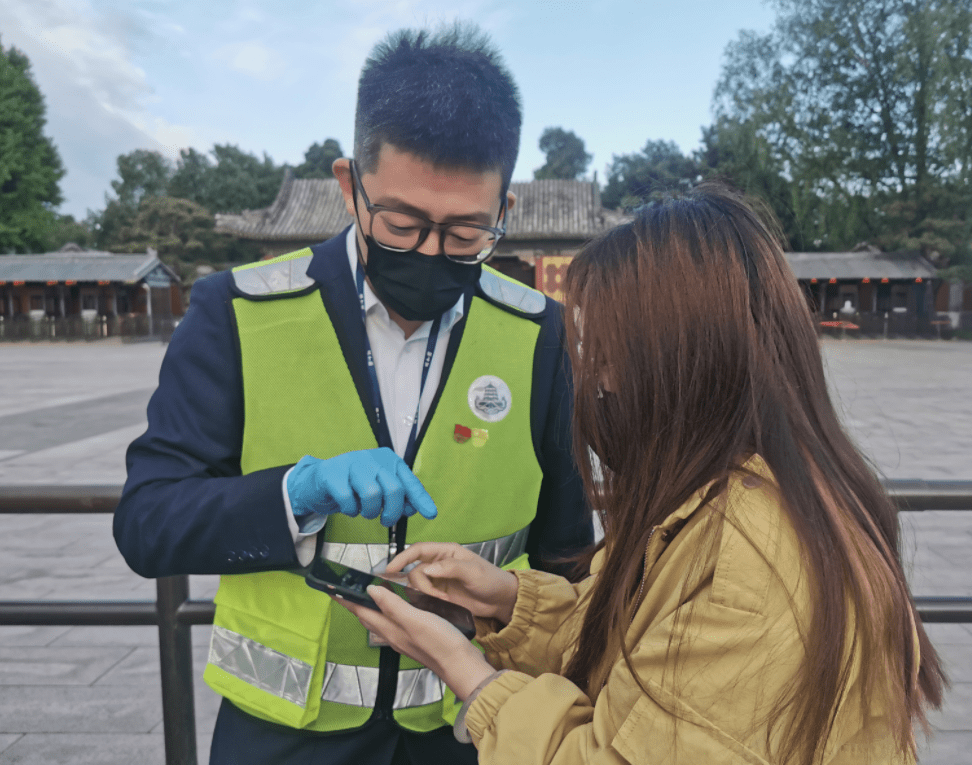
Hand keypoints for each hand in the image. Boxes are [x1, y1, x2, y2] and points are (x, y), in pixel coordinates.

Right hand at [287, 448, 436, 527]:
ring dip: (370, 511)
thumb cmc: (353, 486)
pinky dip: (350, 510)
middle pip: (393, 488)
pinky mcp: (332, 473)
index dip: (420, 498)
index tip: (430, 514)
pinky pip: (347, 499)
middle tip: (385, 520)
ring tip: (364, 511)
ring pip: (372, 493)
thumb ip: (398, 496)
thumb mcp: (379, 489)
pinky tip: (348, 508)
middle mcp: (372, 457)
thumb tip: (414, 508)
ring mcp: (351, 463)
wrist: (318, 481)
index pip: (409, 480)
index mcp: (387, 459)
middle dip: (392, 511)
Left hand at [335, 586, 494, 701]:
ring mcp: (403, 638)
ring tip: (367, 594)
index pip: (361, 610)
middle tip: (347, 589)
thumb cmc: (440, 642)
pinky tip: (396, 606)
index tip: (332, 588)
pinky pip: (393, 622)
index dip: (346, 599)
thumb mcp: (415, 619)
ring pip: (380, 620)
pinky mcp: (414, 639)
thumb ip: (392, 605)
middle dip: (355, 603)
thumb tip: (370, 590)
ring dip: (370, 607)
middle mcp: (392, 635)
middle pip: (367, 617)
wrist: (460, 665)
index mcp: (389, 628)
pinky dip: (388, 611)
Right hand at [385, 542, 517, 623]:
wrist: (501, 601)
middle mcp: (439, 565)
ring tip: (440, 601)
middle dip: (420, 584)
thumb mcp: (473, 571)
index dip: (402, 558)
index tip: (390, 569)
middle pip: (415, 570)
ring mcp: (438, 581)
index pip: (418, 550)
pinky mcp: (439, 596)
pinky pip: (423, 597)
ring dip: (424, 595)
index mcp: (446, 552)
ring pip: (417, 586)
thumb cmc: (491, 580)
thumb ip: (450, 567)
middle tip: (433, 596)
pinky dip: (425, 602)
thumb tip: (427, 569)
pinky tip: (434, 607)